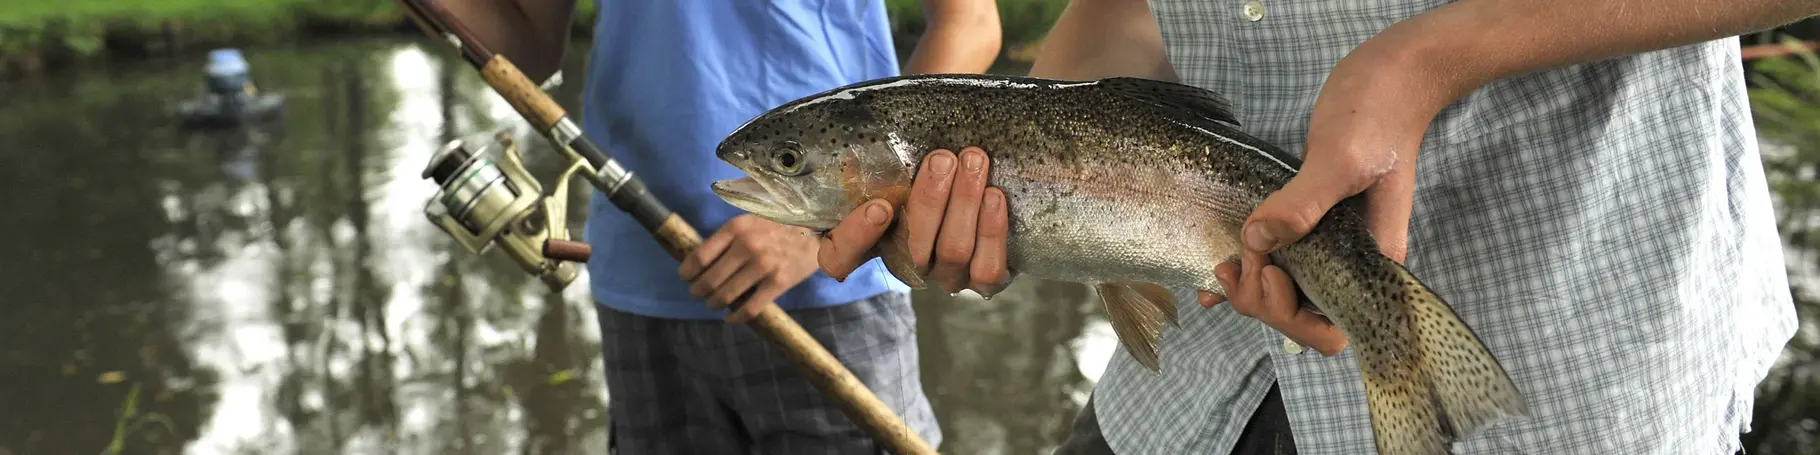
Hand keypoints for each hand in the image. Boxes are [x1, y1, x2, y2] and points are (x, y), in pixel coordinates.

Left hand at [678, 214, 822, 324]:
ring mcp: (763, 265)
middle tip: (698, 294)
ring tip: (713, 304)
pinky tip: (730, 319)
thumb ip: (728, 237)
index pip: (699, 257)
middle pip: (709, 280)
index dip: (687, 272)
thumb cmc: (779, 225)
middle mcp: (747, 246)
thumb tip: (700, 260)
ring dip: (714, 304)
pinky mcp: (779, 282)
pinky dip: (735, 318)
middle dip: (698, 292)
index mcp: (736, 228)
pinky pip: (749, 309)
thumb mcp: (750, 220)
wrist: (817, 228)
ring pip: (726, 296)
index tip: (685, 278)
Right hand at [818, 147, 1013, 296]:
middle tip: (943, 160)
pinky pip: (986, 268)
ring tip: (974, 161)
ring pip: (953, 252)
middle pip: (912, 249)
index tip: (879, 206)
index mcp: (871, 240)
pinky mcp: (982, 280)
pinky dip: (991, 230)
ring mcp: (945, 275)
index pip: (840, 259)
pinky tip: (993, 196)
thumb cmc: (928, 162)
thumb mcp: (901, 156)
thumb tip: (866, 123)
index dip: (855, 238)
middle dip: (930, 201)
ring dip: (964, 203)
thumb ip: (883, 153)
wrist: (982, 184)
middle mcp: (907, 264)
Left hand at [1198, 41, 1440, 356]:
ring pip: (1285, 291)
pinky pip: (1277, 257)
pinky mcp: (1308, 219)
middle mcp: (1349, 261)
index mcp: (1370, 260)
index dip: (1293, 315)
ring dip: (1248, 291)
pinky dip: (1246, 269)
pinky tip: (1216, 268)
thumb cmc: (1378, 114)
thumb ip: (1303, 203)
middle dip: (1261, 302)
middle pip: (1302, 316)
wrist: (1390, 75)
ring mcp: (1328, 241)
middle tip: (1232, 264)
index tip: (1269, 272)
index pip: (1332, 327)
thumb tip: (1258, 242)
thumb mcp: (1340, 159)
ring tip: (1221, 266)